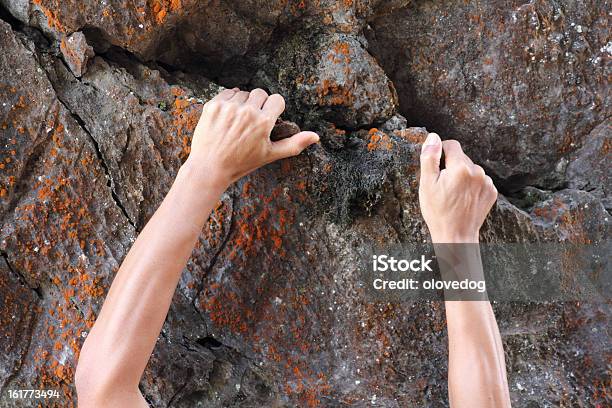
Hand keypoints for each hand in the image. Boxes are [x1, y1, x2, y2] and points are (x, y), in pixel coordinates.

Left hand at [185, 88, 318, 188]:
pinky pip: (228, 93)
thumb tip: (316, 136)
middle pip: (260, 93)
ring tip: (238, 123)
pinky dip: (229, 101)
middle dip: (259, 105)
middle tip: (251, 123)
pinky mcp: (213, 105)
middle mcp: (246, 111)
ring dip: (243, 103)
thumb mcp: (270, 155)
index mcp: (263, 122)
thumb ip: (294, 144)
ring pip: (244, 93)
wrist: (210, 168)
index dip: (274, 109)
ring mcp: (228, 107)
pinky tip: (228, 117)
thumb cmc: (242, 163)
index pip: (277, 100)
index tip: (267, 120)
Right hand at [418, 133, 496, 242]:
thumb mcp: (427, 184)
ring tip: (454, 193)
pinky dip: (472, 185)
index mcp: (461, 167)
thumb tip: (433, 137)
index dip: (440, 152)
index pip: (452, 145)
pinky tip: (464, 198)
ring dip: (462, 175)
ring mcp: (487, 182)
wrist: (456, 235)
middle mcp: (478, 172)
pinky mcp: (492, 192)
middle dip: (451, 166)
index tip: (435, 165)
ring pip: (471, 169)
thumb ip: (430, 158)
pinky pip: (480, 180)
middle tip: (442, 185)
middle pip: (462, 158)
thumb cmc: (438, 211)